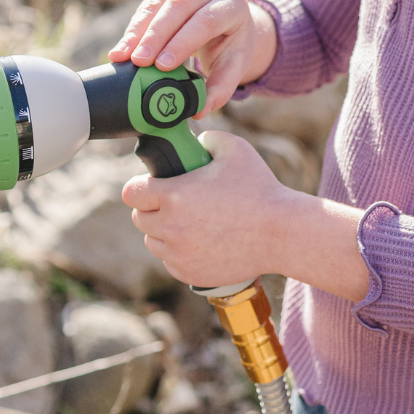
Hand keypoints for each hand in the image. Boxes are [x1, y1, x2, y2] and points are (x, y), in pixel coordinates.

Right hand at [108, 0, 276, 114]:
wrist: (231, 19)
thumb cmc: (231, 45)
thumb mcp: (234, 65)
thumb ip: (220, 89)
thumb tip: (198, 111)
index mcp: (234, 5)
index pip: (205, 21)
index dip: (181, 42)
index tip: (161, 65)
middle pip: (179, 7)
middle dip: (155, 36)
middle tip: (137, 62)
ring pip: (159, 2)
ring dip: (138, 31)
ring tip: (121, 56)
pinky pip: (149, 4)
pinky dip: (134, 27)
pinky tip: (123, 47)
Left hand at [122, 131, 370, 300]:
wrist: (281, 233)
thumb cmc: (259, 189)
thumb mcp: (234, 149)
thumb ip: (207, 139)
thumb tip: (194, 143)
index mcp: (174, 195)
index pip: (131, 192)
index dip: (140, 186)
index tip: (153, 184)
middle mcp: (170, 228)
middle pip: (139, 218)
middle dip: (152, 208)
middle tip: (175, 201)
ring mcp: (178, 254)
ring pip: (152, 242)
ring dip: (163, 231)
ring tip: (189, 221)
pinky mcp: (188, 274)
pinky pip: (170, 261)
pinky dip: (179, 251)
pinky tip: (201, 240)